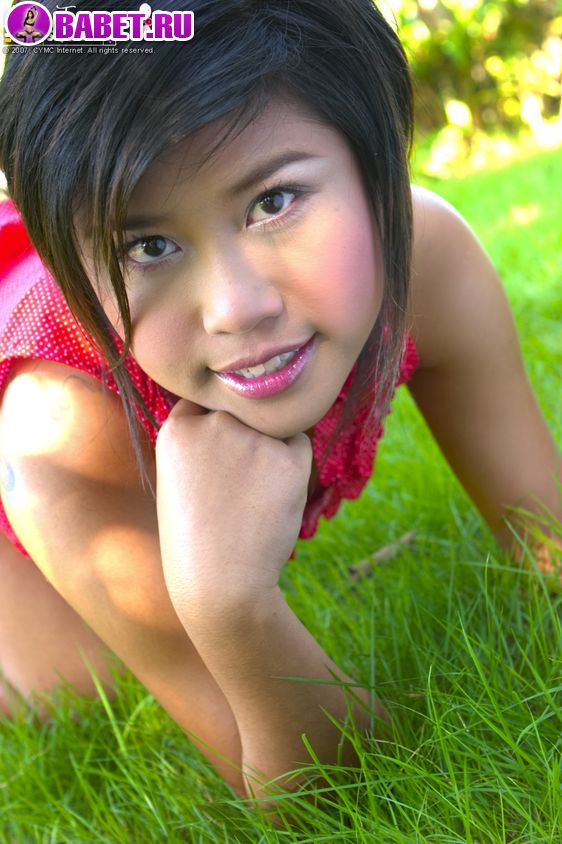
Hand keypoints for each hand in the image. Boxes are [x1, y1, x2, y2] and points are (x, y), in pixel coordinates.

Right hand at [155, 400, 311, 618]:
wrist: (219, 582)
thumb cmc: (195, 534)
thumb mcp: (176, 476)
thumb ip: (199, 437)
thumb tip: (240, 407)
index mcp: (178, 428)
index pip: (208, 402)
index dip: (216, 427)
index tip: (213, 458)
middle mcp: (214, 424)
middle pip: (242, 410)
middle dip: (244, 436)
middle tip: (232, 485)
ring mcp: (253, 439)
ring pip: (272, 426)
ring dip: (268, 449)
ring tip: (250, 495)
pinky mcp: (289, 458)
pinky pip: (298, 445)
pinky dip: (291, 466)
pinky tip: (270, 498)